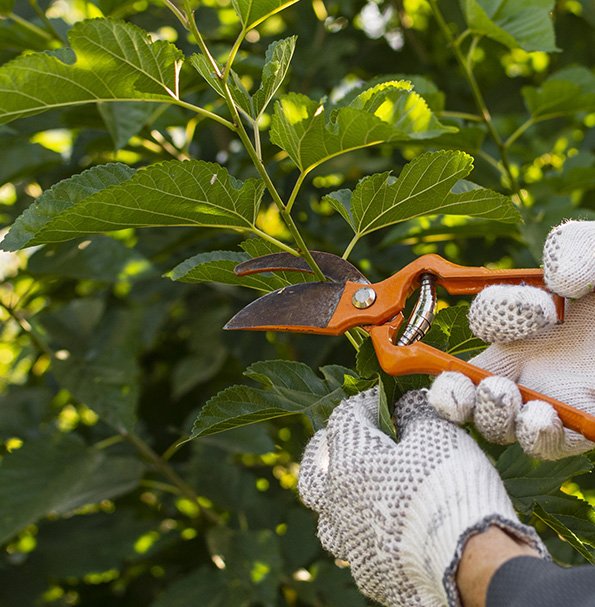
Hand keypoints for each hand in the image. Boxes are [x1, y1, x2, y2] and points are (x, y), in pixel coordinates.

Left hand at [297, 388, 545, 606]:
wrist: (471, 561)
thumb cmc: (449, 485)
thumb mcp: (436, 431)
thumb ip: (414, 412)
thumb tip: (407, 404)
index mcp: (348, 462)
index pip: (344, 418)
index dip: (366, 402)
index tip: (386, 399)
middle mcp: (338, 503)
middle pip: (313, 470)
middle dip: (326, 450)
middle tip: (345, 441)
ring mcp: (350, 543)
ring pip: (327, 517)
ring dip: (337, 499)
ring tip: (358, 490)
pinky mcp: (370, 574)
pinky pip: (355, 549)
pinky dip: (364, 534)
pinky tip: (384, 529)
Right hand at [428, 221, 594, 459]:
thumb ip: (576, 247)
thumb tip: (553, 280)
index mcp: (537, 318)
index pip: (487, 321)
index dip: (496, 315)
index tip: (541, 309)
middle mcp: (538, 361)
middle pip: (471, 384)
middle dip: (456, 389)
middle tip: (478, 382)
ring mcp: (558, 397)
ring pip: (500, 421)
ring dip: (491, 414)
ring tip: (505, 397)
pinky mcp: (587, 427)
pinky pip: (547, 442)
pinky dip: (535, 434)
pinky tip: (543, 417)